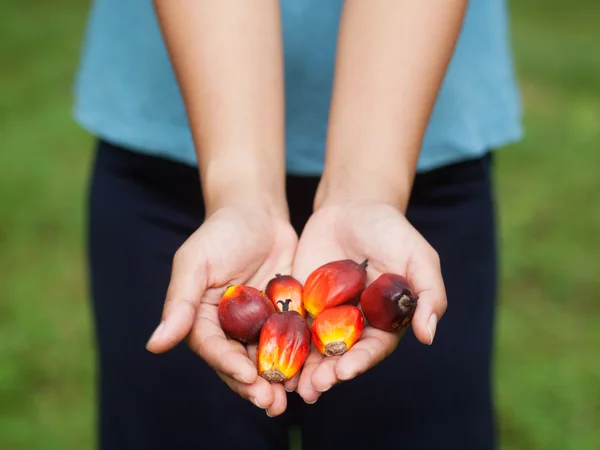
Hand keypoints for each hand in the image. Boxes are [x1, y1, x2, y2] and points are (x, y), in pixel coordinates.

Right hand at [146, 203, 296, 416]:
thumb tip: (154, 346)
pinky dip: (300, 356)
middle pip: (240, 362)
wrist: (258, 211)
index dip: (228, 366)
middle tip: (272, 404)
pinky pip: (292, 339)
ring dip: (278, 379)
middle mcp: (230, 327)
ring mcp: (259, 323)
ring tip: (293, 396)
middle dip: (255, 385)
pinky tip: (313, 369)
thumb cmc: (220, 231)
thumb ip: (178, 303)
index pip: (213, 349)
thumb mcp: (195, 262)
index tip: (247, 377)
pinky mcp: (285, 314)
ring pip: (268, 357)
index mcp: (203, 319)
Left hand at [287, 200, 446, 402]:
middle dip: (328, 373)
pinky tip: (269, 356)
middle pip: (341, 355)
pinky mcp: (302, 303)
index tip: (345, 372)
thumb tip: (428, 335)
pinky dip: (282, 341)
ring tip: (291, 384)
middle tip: (314, 388)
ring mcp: (327, 315)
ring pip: (315, 348)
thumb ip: (428, 293)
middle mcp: (355, 324)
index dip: (360, 362)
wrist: (352, 206)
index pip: (374, 348)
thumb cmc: (390, 230)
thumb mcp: (418, 256)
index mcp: (385, 321)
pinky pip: (291, 325)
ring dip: (304, 368)